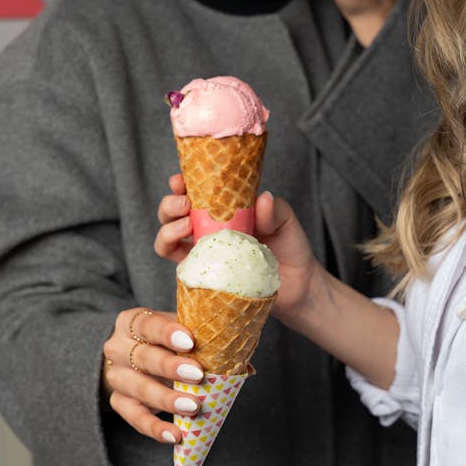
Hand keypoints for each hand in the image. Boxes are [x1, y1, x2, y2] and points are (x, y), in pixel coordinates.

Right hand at [102, 307, 203, 443]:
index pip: (147, 324)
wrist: (132, 359)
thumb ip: (205, 343)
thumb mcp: (180, 334)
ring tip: (193, 407)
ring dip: (166, 399)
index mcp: (133, 322)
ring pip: (138, 388)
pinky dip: (154, 428)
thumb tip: (247, 367)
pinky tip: (174, 435)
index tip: (190, 342)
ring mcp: (116, 376)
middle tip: (198, 375)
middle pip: (142, 357)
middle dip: (170, 367)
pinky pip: (134, 417)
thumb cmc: (165, 343)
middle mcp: (118, 347)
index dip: (167, 332)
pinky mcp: (118, 402)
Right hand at [155, 176, 326, 331]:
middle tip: (185, 203)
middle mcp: (206, 230)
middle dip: (169, 205)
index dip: (180, 184)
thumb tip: (262, 199)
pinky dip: (175, 255)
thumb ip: (273, 208)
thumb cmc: (290, 247)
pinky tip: (189, 250)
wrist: (299, 285)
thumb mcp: (285, 220)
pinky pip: (179, 267)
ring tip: (185, 225)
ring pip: (167, 240)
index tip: (180, 180)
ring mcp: (203, 255)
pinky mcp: (203, 278)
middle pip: (172, 214)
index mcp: (222, 210)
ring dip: (167, 230)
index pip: (193, 192)